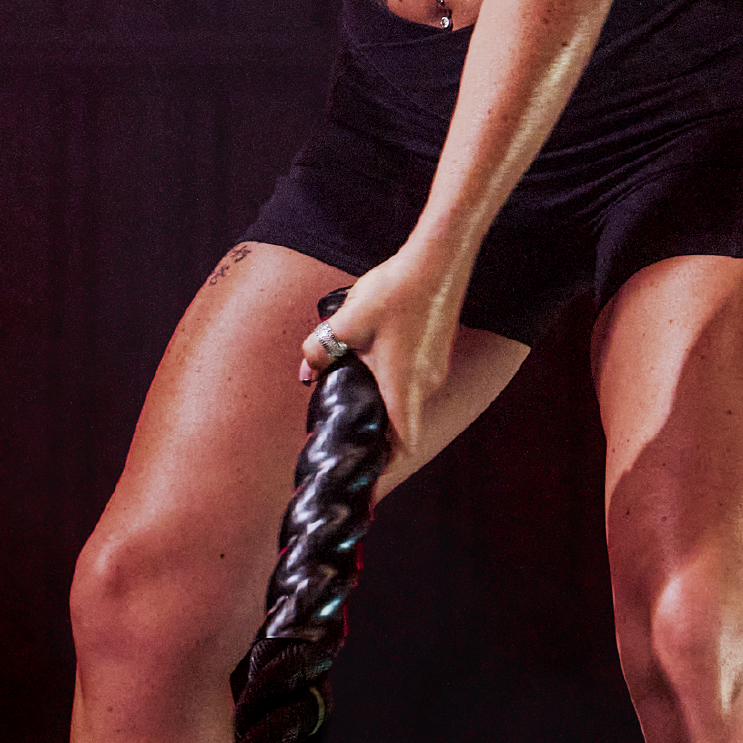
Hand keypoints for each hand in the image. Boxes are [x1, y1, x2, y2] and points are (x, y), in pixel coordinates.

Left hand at [299, 246, 464, 485]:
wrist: (437, 259)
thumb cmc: (394, 292)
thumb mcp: (346, 320)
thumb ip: (321, 350)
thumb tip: (305, 372)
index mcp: (402, 386)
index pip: (401, 445)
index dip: (386, 468)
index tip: (366, 483)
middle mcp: (425, 383)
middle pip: (402, 425)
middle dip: (377, 436)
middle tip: (346, 440)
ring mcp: (435, 368)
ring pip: (407, 399)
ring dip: (384, 405)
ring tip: (352, 398)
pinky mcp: (437, 352)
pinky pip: (414, 380)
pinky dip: (394, 385)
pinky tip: (373, 364)